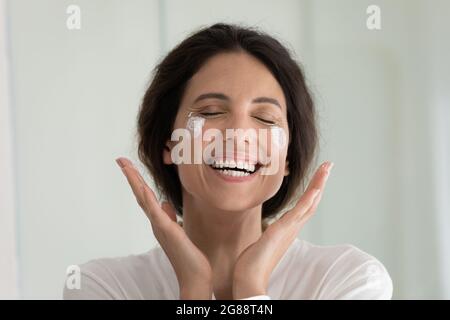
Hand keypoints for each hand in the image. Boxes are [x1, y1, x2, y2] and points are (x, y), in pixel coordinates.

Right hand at [116, 157, 212, 298]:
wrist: (194, 275)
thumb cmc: (189, 255)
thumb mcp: (179, 231)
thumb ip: (170, 217)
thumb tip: (164, 203)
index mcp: (160, 221)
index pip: (146, 196)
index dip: (137, 180)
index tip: (129, 165)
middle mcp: (156, 222)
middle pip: (140, 194)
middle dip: (131, 176)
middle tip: (120, 160)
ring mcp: (160, 226)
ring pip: (144, 199)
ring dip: (135, 182)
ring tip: (126, 166)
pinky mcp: (168, 231)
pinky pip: (155, 212)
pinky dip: (148, 199)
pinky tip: (143, 188)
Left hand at [232, 161, 333, 298]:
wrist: (249, 278)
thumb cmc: (252, 264)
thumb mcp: (260, 242)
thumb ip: (265, 236)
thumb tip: (263, 235)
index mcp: (287, 229)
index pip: (303, 206)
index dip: (312, 192)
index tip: (317, 178)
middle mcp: (292, 228)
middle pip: (312, 202)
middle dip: (320, 183)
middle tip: (328, 166)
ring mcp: (290, 229)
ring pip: (310, 202)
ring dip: (319, 184)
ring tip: (327, 167)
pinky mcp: (284, 229)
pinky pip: (301, 210)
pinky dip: (310, 198)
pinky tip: (316, 187)